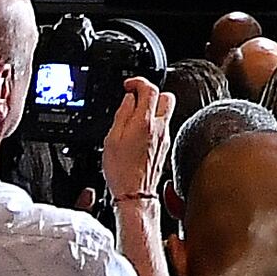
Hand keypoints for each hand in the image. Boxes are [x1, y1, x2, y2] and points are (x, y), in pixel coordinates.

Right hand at [102, 77, 165, 210]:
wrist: (135, 194)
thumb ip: (122, 114)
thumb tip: (128, 99)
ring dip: (153, 108)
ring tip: (135, 116)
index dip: (138, 81)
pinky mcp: (165, 146)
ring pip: (166, 111)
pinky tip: (140, 132)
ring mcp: (164, 136)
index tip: (129, 85)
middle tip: (136, 98)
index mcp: (144, 122)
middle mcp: (159, 127)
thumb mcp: (111, 139)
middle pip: (166, 96)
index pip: (150, 88)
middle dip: (151, 92)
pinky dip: (154, 123)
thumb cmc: (120, 171)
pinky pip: (163, 126)